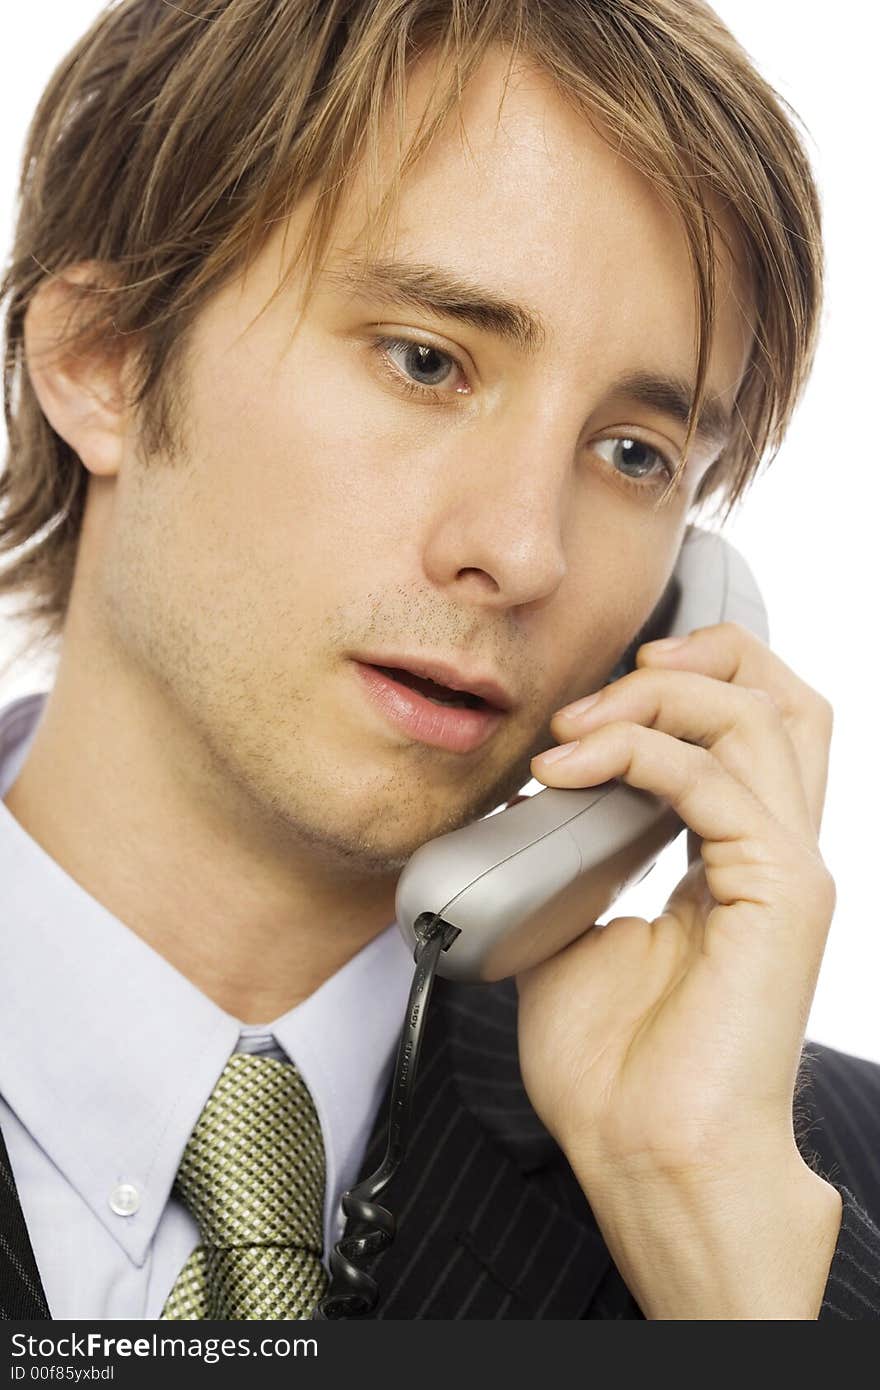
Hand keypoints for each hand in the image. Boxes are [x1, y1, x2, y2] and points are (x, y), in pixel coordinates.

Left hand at [514, 620, 841, 1316]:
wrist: (646, 1158)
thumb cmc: (616, 1070)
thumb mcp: (571, 932)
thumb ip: (571, 858)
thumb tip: (528, 804)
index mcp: (733, 857)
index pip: (747, 726)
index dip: (679, 682)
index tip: (587, 702)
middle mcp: (774, 849)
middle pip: (783, 696)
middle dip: (697, 657)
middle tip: (608, 679)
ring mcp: (786, 867)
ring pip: (760, 715)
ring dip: (655, 697)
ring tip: (575, 728)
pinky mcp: (782, 891)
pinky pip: (718, 779)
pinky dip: (638, 751)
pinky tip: (572, 768)